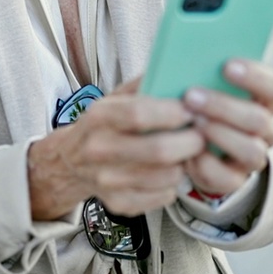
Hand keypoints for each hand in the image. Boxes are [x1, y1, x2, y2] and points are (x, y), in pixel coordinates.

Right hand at [28, 78, 205, 219]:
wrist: (70, 162)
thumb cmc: (102, 126)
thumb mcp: (114, 97)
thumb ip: (144, 84)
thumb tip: (177, 70)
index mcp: (98, 117)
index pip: (139, 114)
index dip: (172, 112)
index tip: (191, 110)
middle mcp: (98, 149)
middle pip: (159, 151)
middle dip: (191, 141)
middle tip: (201, 135)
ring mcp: (107, 180)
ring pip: (166, 176)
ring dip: (185, 163)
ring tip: (186, 152)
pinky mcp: (119, 203)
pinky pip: (163, 196)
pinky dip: (174, 184)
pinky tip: (169, 171)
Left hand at [181, 59, 272, 196]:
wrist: (187, 142)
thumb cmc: (193, 102)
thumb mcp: (196, 84)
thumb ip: (197, 71)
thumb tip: (179, 57)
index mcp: (261, 99)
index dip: (254, 76)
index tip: (227, 65)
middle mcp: (264, 129)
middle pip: (259, 119)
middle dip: (224, 106)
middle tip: (191, 95)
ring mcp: (252, 156)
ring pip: (250, 150)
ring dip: (219, 134)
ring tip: (192, 122)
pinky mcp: (234, 180)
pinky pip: (227, 178)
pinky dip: (206, 165)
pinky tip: (187, 153)